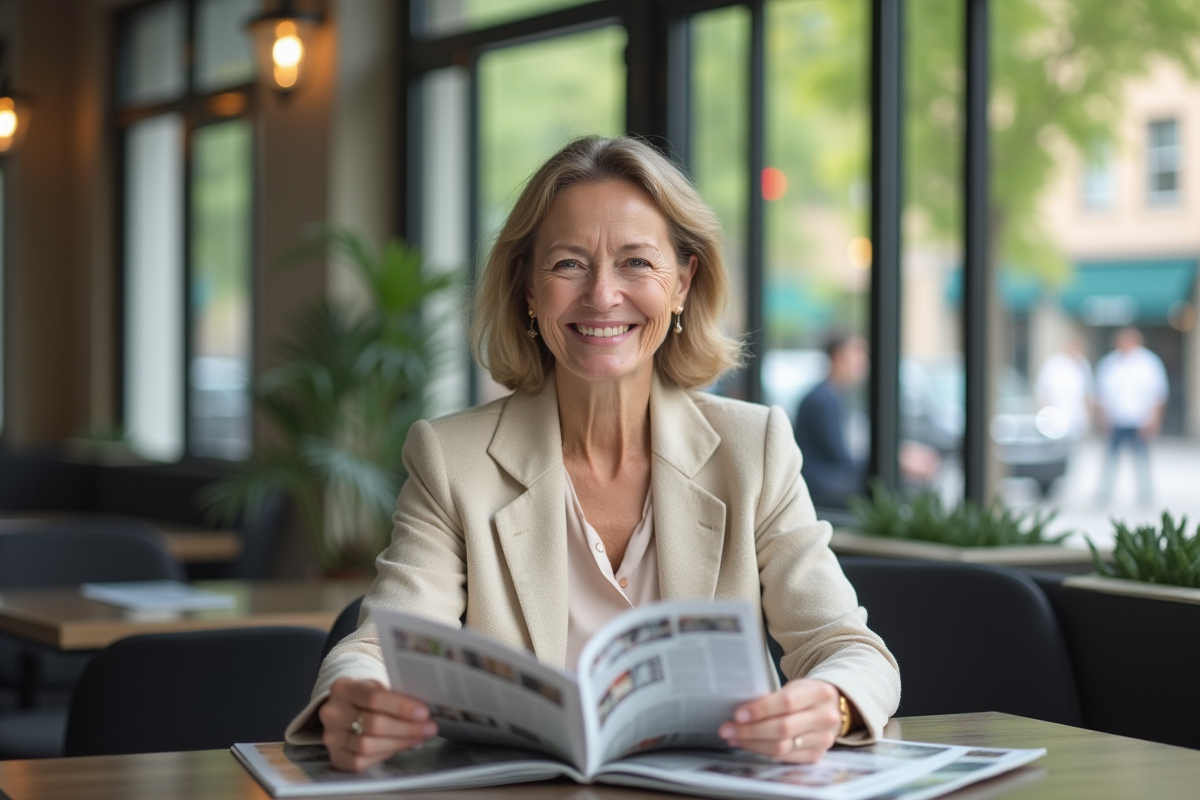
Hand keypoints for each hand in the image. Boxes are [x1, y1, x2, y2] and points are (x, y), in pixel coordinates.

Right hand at [319, 678, 437, 771]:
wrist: (345, 710)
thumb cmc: (367, 698)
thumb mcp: (377, 687)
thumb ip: (395, 696)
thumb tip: (424, 713)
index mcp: (343, 688)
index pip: (374, 697)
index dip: (401, 706)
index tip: (424, 712)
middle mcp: (333, 712)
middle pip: (374, 724)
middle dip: (406, 728)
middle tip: (429, 728)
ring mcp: (331, 737)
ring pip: (368, 745)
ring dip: (399, 742)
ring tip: (419, 737)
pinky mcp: (336, 756)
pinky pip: (361, 762)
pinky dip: (385, 754)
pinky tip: (400, 746)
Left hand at [718, 679, 842, 762]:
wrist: (831, 708)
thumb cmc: (805, 695)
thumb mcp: (794, 686)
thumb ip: (773, 697)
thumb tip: (739, 710)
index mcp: (819, 693)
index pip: (787, 702)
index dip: (761, 709)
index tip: (738, 714)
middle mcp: (825, 717)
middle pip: (783, 728)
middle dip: (750, 730)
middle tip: (727, 729)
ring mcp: (823, 739)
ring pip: (781, 747)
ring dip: (752, 743)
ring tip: (733, 737)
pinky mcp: (816, 755)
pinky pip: (784, 758)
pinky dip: (762, 751)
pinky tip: (747, 745)